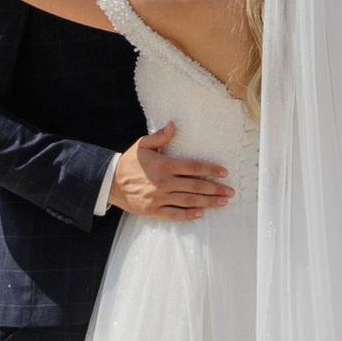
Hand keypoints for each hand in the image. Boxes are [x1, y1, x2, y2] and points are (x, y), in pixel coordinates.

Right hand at [107, 122, 232, 218]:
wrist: (111, 183)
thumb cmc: (130, 162)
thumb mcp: (143, 144)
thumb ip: (160, 136)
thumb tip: (174, 125)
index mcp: (164, 165)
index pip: (193, 167)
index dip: (210, 169)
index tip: (224, 172)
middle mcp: (163, 183)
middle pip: (195, 186)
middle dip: (215, 189)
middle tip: (230, 191)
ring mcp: (158, 198)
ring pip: (188, 201)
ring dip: (207, 202)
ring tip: (222, 203)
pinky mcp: (153, 211)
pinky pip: (174, 214)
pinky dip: (188, 215)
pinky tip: (201, 214)